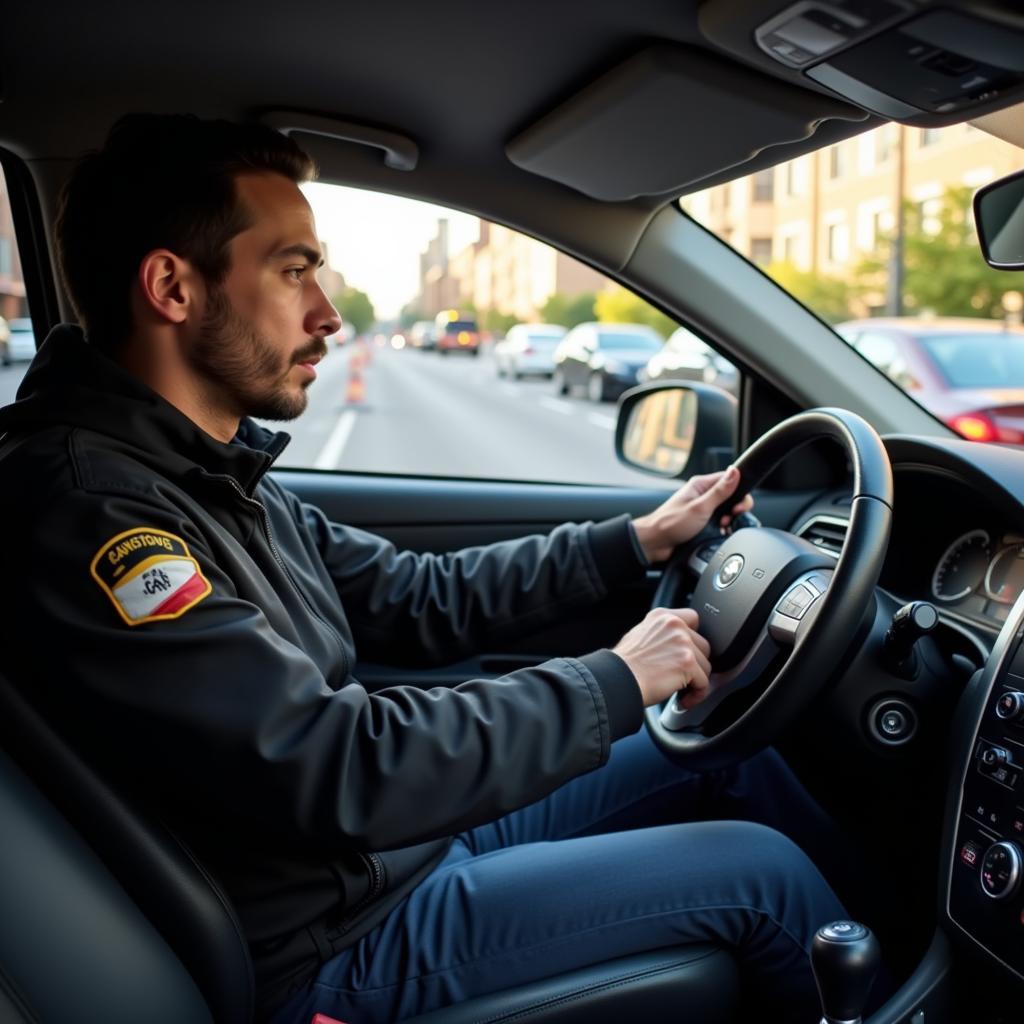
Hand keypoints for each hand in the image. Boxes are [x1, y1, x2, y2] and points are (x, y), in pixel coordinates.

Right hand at [612, 608, 710, 708]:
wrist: (616, 680)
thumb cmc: (623, 665)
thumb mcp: (640, 636)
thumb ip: (662, 635)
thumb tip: (676, 648)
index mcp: (662, 617)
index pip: (693, 619)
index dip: (693, 638)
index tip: (688, 652)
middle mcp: (674, 625)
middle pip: (703, 645)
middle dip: (695, 664)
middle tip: (681, 677)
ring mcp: (683, 643)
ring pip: (706, 665)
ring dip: (695, 681)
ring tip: (680, 691)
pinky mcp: (688, 663)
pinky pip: (704, 683)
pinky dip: (696, 695)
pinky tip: (682, 700)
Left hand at [632, 466, 752, 563]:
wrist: (655, 544)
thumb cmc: (670, 523)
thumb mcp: (700, 507)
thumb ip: (719, 491)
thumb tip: (735, 472)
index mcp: (701, 485)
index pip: (729, 480)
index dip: (740, 492)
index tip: (738, 506)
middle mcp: (702, 495)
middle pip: (731, 496)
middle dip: (735, 509)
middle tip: (729, 519)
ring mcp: (703, 510)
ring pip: (727, 511)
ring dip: (729, 520)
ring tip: (722, 527)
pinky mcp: (703, 523)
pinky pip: (720, 523)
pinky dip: (724, 529)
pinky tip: (721, 534)